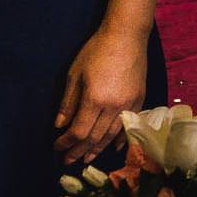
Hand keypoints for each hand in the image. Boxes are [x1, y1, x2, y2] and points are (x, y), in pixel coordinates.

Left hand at [54, 25, 150, 164]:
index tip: (56, 147)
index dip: (66, 143)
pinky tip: (112, 147)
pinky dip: (118, 139)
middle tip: (68, 161)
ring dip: (97, 149)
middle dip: (78, 151)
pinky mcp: (139, 100)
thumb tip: (59, 125)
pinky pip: (128, 125)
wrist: (127, 36)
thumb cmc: (97, 51)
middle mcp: (113, 106)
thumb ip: (68, 102)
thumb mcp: (75, 74)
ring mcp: (129, 104)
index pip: (78, 131)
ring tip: (86, 158)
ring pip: (111, 135)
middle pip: (94, 138)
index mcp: (94, 99)